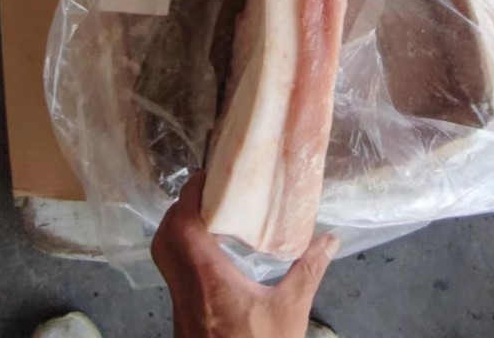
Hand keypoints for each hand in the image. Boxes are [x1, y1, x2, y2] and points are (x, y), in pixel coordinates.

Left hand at [151, 172, 338, 337]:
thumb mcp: (290, 311)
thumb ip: (308, 271)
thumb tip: (330, 240)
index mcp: (209, 278)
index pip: (183, 227)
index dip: (188, 197)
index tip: (205, 178)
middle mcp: (186, 287)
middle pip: (165, 237)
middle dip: (180, 208)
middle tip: (206, 193)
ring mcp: (180, 303)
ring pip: (164, 255)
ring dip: (178, 229)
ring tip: (206, 216)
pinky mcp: (181, 315)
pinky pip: (172, 272)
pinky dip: (182, 251)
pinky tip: (208, 252)